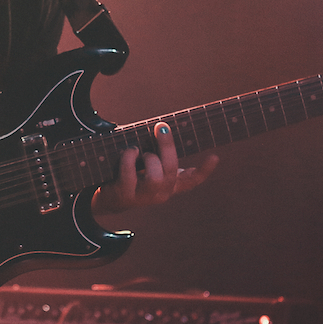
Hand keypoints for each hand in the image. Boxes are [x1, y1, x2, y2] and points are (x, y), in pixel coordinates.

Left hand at [92, 121, 218, 213]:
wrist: (108, 196)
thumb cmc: (131, 171)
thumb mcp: (148, 161)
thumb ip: (158, 149)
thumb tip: (162, 127)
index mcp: (170, 184)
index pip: (192, 180)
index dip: (205, 170)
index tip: (214, 156)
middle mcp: (161, 192)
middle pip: (171, 170)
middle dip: (167, 146)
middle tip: (161, 127)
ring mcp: (144, 197)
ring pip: (155, 177)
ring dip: (148, 158)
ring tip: (139, 152)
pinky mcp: (126, 196)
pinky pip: (130, 174)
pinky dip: (129, 158)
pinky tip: (129, 151)